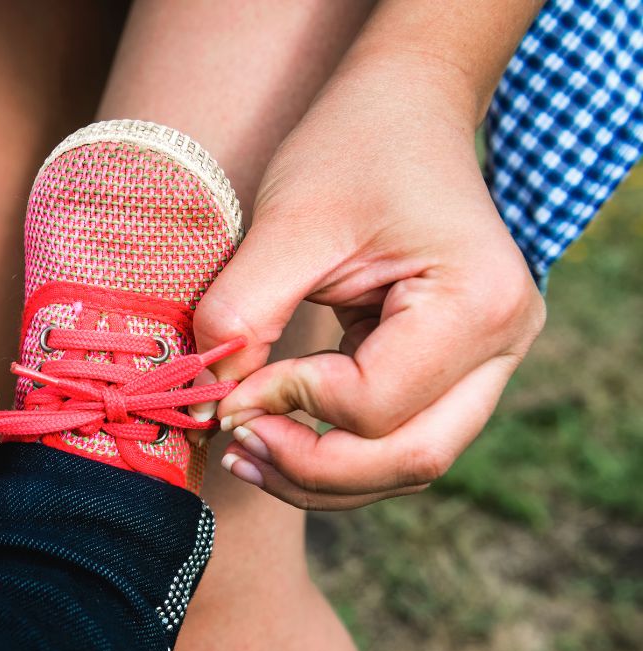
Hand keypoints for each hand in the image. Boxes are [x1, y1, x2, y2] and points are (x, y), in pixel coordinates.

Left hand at [193, 55, 545, 509]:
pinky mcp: (455, 368)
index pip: (375, 403)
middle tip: (236, 447)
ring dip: (324, 476)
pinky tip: (277, 440)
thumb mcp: (288, 221)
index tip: (227, 386)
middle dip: (313, 469)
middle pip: (412, 457)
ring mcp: (487, 362)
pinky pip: (399, 438)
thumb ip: (244, 312)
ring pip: (408, 462)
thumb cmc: (354, 146)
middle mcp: (503, 344)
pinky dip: (339, 454)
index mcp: (478, 302)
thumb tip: (213, 399)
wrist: (407, 110)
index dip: (289, 405)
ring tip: (246, 454)